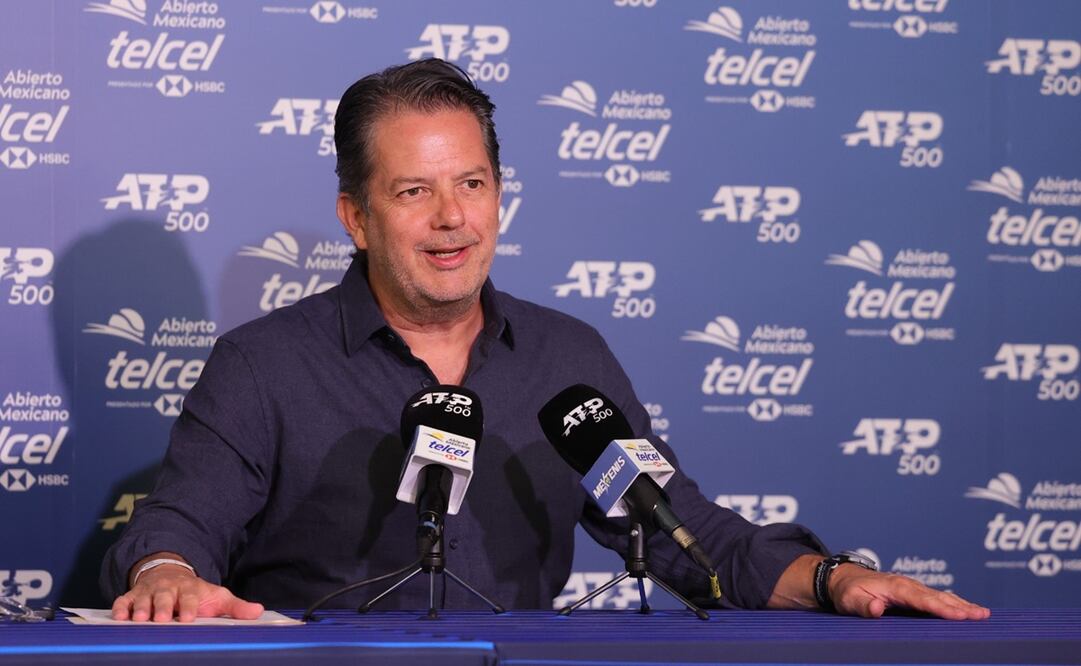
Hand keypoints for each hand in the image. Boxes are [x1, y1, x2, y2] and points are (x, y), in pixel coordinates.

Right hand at [111, 564, 263, 622]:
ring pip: (144, 598)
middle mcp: (169, 589)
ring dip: (141, 608)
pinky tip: (118, 617)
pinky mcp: (133, 595)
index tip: (188, 617)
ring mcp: (150, 591)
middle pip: (165, 597)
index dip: (189, 606)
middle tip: (160, 619)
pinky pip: (124, 600)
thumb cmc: (195, 593)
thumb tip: (258, 612)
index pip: (190, 598)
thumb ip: (235, 607)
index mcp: (190, 589)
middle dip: (162, 607)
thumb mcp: (217, 597)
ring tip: (139, 619)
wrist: (170, 574)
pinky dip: (121, 607)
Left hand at [829, 564, 989, 619]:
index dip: (941, 608)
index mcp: (895, 586)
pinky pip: (937, 597)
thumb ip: (863, 605)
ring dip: (962, 604)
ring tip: (983, 614)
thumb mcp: (849, 600)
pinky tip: (967, 609)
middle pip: (938, 597)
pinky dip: (954, 602)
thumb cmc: (847, 591)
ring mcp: (912, 587)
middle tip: (982, 616)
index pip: (922, 599)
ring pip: (941, 595)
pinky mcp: (913, 592)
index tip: (961, 614)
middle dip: (961, 606)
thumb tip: (877, 607)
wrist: (843, 578)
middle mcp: (907, 584)